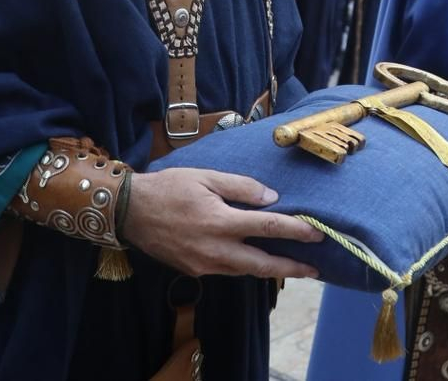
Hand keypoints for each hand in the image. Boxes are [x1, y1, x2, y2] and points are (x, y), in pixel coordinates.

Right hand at [120, 168, 321, 280]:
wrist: (130, 211)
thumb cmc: (169, 187)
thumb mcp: (206, 176)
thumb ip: (241, 187)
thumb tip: (271, 199)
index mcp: (220, 221)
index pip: (268, 227)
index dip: (296, 230)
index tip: (316, 233)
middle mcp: (215, 249)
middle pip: (263, 264)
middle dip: (292, 268)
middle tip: (315, 269)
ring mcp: (204, 264)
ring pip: (245, 270)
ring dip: (270, 269)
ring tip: (291, 265)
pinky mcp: (195, 271)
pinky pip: (227, 270)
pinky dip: (245, 265)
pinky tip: (254, 258)